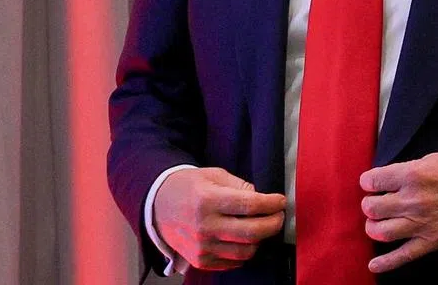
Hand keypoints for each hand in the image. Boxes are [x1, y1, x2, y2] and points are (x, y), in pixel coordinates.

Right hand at [154, 167, 285, 270]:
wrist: (157, 206)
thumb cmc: (188, 186)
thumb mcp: (213, 175)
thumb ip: (239, 185)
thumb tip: (261, 198)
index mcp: (208, 200)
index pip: (250, 205)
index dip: (271, 204)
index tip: (280, 201)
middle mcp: (205, 226)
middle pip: (252, 232)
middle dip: (273, 224)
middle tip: (279, 216)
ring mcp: (202, 247)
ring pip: (246, 251)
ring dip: (260, 240)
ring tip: (262, 227)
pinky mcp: (200, 261)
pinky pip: (233, 262)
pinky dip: (244, 252)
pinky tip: (245, 239)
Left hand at [359, 150, 437, 272]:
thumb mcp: (432, 159)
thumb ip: (408, 170)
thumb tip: (388, 180)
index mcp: (412, 175)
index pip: (374, 181)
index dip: (368, 182)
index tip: (370, 183)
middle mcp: (413, 200)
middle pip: (373, 208)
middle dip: (369, 205)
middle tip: (373, 203)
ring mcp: (421, 223)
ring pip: (382, 231)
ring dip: (373, 227)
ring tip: (377, 223)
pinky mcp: (431, 241)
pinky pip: (403, 255)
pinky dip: (386, 262)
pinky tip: (373, 264)